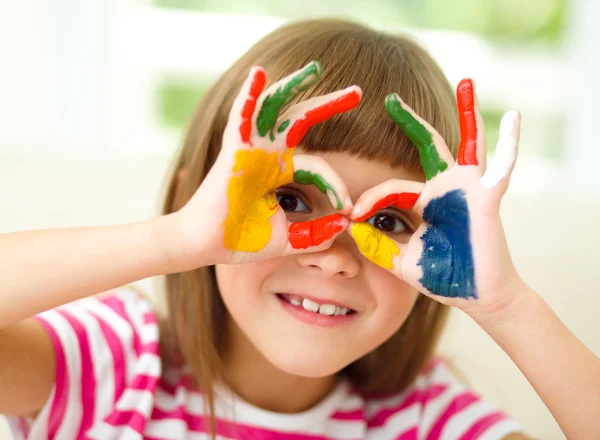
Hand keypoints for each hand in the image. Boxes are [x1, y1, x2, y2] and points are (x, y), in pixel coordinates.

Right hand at [178, 62, 361, 265]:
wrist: (208, 247)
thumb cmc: (242, 241)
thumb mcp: (289, 238)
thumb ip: (316, 233)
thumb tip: (345, 224)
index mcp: (281, 172)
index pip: (318, 167)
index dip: (335, 185)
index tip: (348, 208)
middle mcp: (269, 154)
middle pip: (302, 120)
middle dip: (329, 104)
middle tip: (357, 92)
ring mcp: (252, 149)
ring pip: (275, 108)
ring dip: (294, 86)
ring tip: (315, 69)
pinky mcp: (235, 151)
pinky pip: (241, 117)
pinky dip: (249, 95)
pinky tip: (258, 74)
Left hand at [349, 79, 523, 314]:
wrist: (475, 294)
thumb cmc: (442, 276)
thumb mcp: (401, 260)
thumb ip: (377, 246)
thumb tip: (349, 226)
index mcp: (421, 200)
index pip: (389, 188)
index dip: (368, 200)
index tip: (350, 215)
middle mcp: (443, 187)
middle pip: (425, 146)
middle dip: (409, 121)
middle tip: (389, 98)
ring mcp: (466, 188)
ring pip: (464, 143)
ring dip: (467, 112)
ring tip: (466, 82)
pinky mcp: (485, 196)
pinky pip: (500, 166)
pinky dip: (509, 143)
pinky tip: (515, 117)